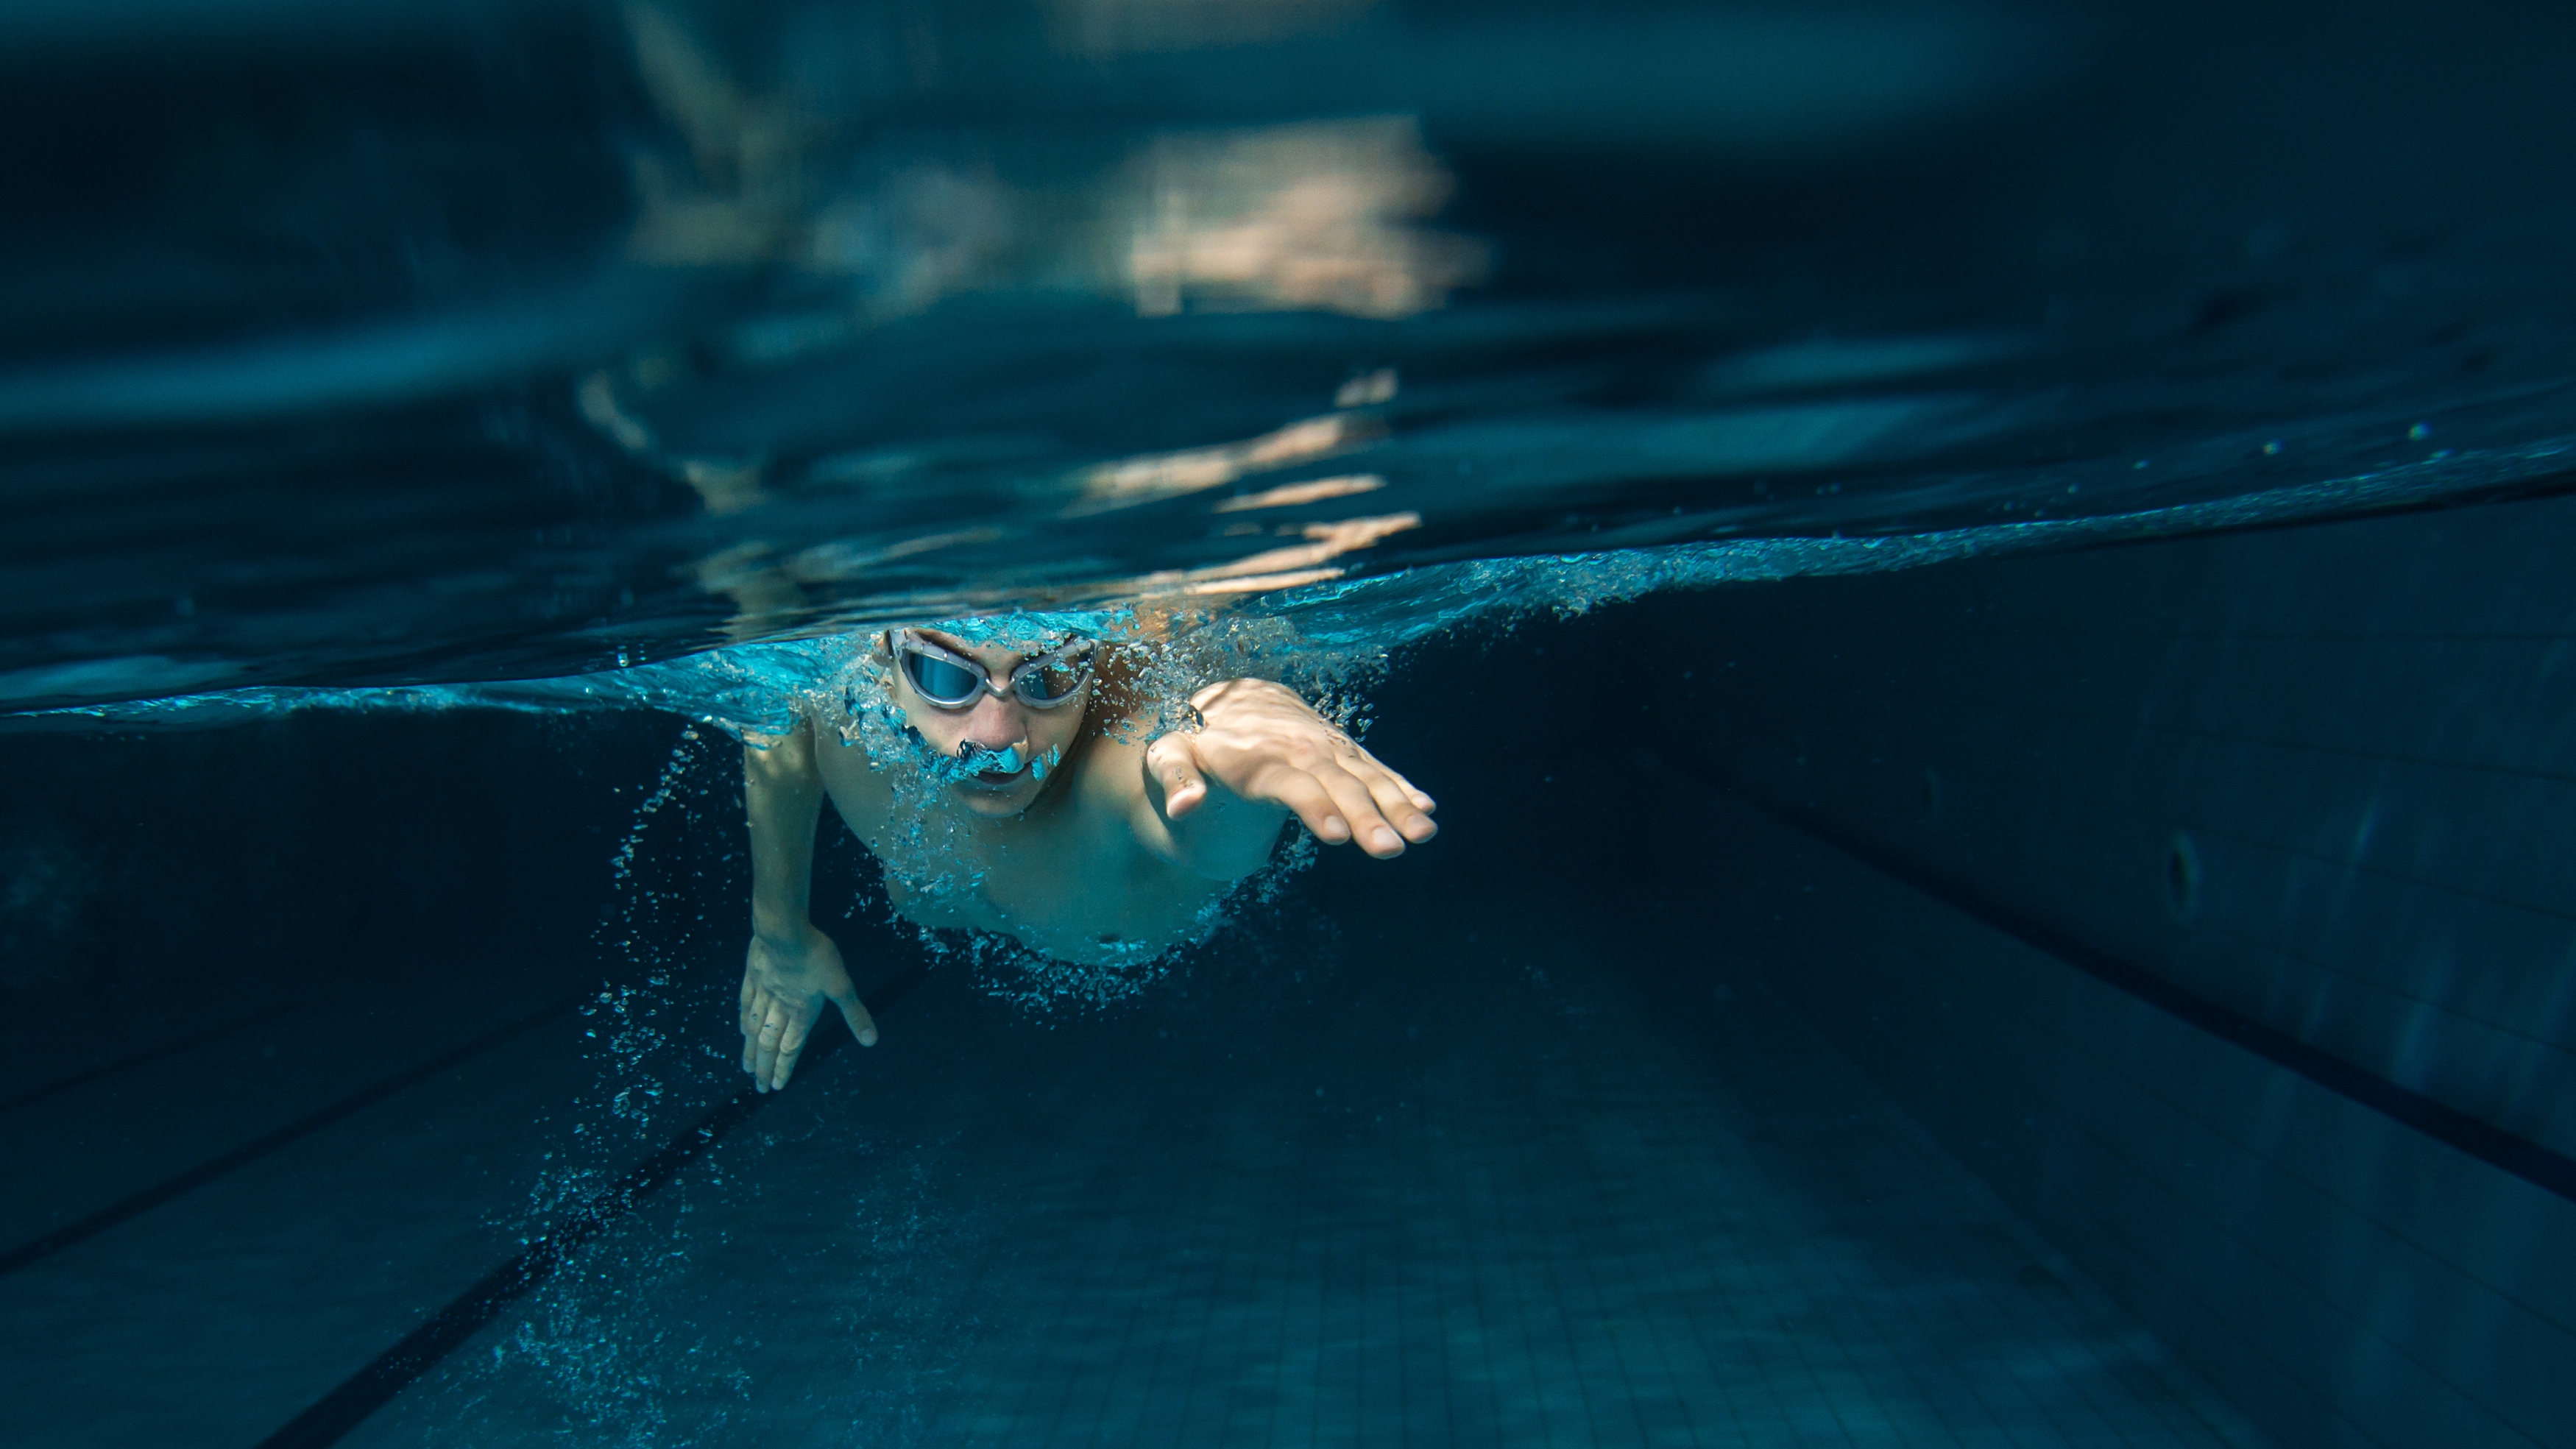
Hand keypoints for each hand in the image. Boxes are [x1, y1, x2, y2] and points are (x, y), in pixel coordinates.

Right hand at [740, 920, 875, 1092]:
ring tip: (747, 1068)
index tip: (777, 1086)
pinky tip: (742, 1030)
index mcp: (801, 1012)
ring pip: (755, 1028)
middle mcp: (779, 1008)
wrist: (784, 931)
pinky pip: (746, 1004)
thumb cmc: (816, 957)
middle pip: (770, 1043)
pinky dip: (744, 1020)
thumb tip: (871, 1040)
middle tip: (759, 1087)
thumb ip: (854, 1013)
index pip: (791, 1047)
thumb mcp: (841, 985)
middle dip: (765, 1067)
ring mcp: (763, 993)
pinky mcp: (753, 977)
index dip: (784, 1067)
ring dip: (751, 1050)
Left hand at [1147, 678, 1437, 858]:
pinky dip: (1400, 787)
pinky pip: (1375, 769)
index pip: (1289, 782)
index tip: (1336, 835)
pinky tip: (1426, 809)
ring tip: (1424, 833)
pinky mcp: (1342, 750)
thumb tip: (1183, 805)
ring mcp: (1325, 747)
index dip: (1313, 806)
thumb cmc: (1193, 739)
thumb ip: (1173, 777)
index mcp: (1255, 755)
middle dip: (1366, 816)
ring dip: (1396, 805)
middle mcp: (1298, 747)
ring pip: (1365, 777)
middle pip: (1337, 783)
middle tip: (1389, 849)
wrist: (1229, 700)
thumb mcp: (1168, 754)